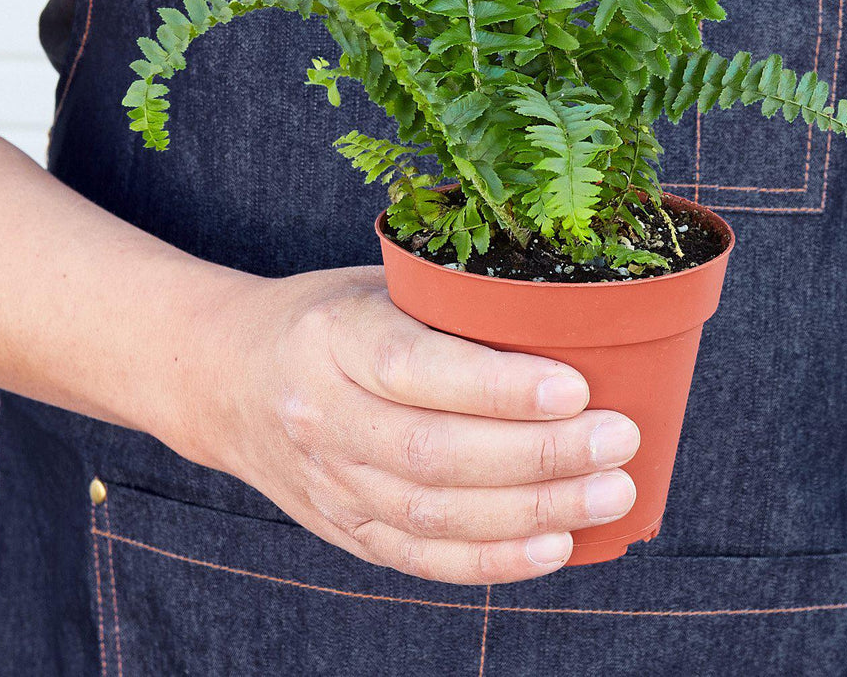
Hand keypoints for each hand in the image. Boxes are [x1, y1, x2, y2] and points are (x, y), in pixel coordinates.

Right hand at [178, 265, 639, 584]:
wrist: (227, 379)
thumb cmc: (327, 317)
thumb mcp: (377, 284)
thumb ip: (451, 306)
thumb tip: (573, 319)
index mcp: (333, 337)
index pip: (418, 370)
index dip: (500, 387)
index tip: (578, 387)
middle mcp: (324, 416)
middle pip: (435, 454)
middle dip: (540, 455)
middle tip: (618, 441)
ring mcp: (330, 483)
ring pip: (434, 516)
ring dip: (532, 512)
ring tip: (609, 494)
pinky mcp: (343, 529)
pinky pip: (421, 559)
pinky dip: (492, 561)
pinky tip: (555, 546)